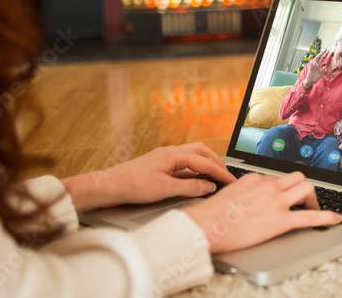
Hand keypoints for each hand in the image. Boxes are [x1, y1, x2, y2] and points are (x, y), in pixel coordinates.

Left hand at [61, 143, 234, 211]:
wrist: (109, 186)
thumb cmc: (132, 185)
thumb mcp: (165, 189)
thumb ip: (190, 187)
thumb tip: (209, 186)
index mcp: (174, 154)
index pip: (205, 162)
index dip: (221, 173)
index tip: (232, 182)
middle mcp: (170, 152)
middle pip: (202, 151)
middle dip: (217, 162)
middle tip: (227, 175)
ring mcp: (164, 158)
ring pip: (192, 156)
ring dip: (206, 164)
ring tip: (215, 176)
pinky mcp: (159, 165)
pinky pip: (183, 163)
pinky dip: (194, 170)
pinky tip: (196, 180)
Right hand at [184, 171, 341, 252]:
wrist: (205, 226)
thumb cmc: (210, 215)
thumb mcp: (228, 193)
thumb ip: (243, 191)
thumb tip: (248, 196)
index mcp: (255, 179)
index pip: (277, 178)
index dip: (283, 189)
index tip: (285, 195)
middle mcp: (268, 186)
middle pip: (297, 177)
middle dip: (304, 188)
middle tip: (304, 201)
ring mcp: (276, 201)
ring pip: (307, 188)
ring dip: (313, 199)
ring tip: (313, 209)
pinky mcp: (280, 220)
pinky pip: (310, 216)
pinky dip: (326, 217)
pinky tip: (336, 219)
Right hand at [303, 50, 328, 89]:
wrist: (310, 82)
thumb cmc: (315, 78)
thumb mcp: (321, 74)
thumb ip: (323, 70)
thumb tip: (324, 65)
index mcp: (319, 65)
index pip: (322, 59)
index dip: (325, 55)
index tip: (328, 51)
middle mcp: (316, 65)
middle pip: (320, 57)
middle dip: (323, 53)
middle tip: (326, 49)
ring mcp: (313, 66)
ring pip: (316, 59)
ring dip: (319, 56)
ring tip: (322, 52)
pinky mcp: (310, 69)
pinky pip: (312, 65)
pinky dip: (314, 63)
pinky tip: (316, 60)